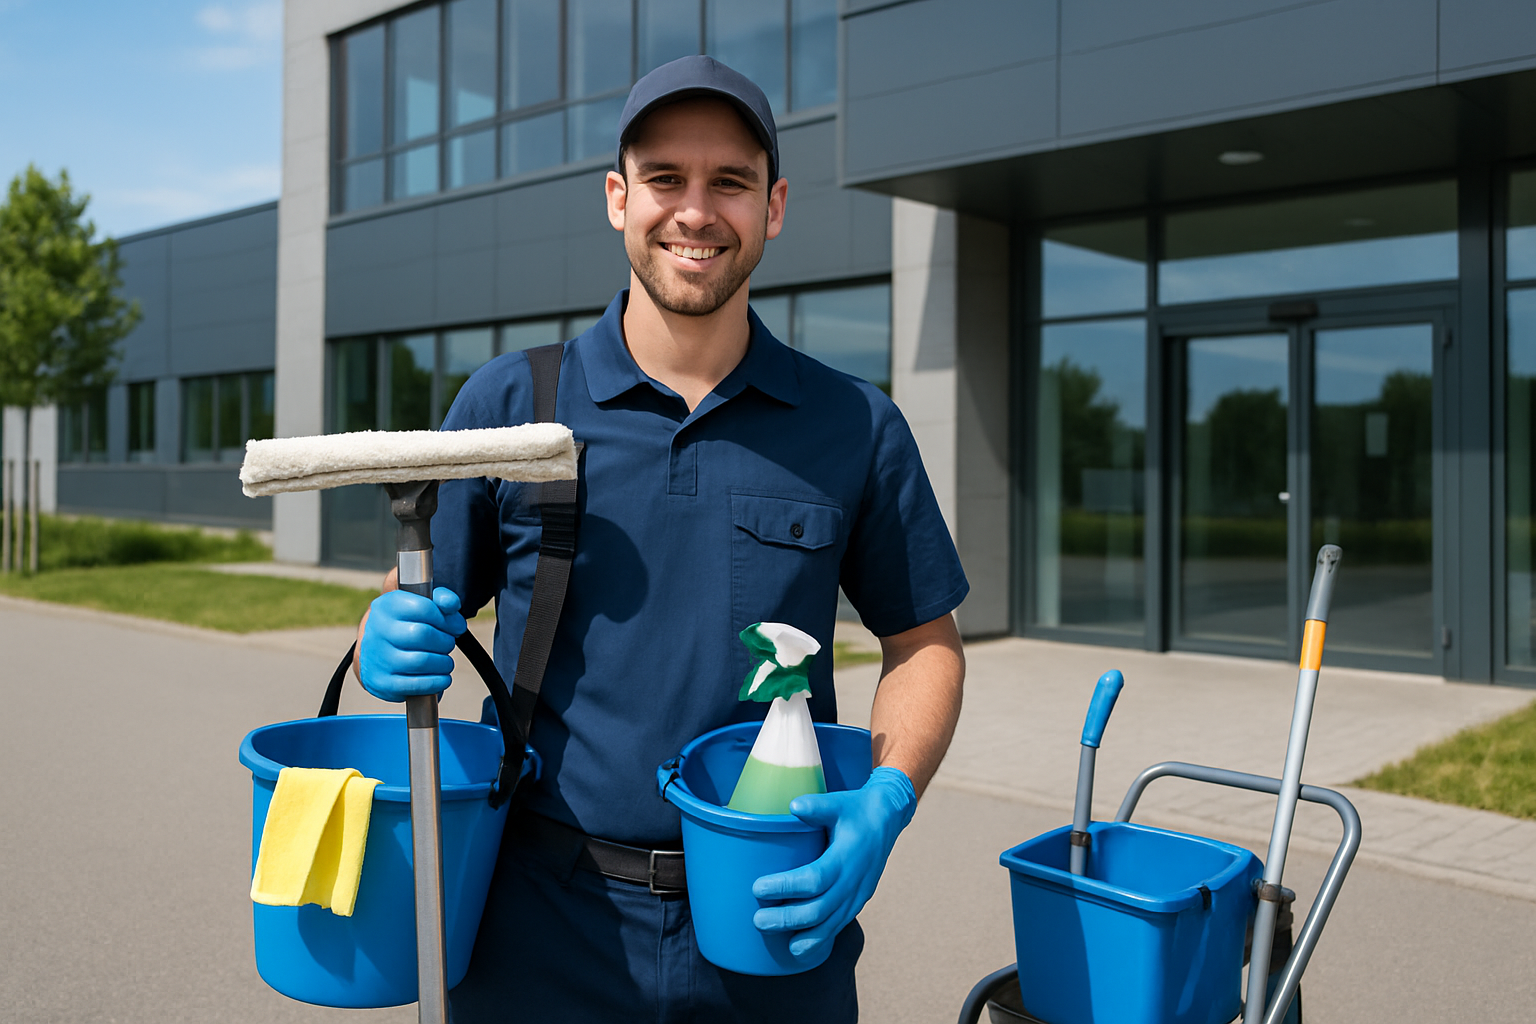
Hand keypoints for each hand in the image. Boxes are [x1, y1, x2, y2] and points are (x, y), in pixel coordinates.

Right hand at [358, 587, 465, 701]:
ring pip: (422, 661)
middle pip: (423, 635)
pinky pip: (417, 684)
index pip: (424, 608)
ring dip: (444, 663)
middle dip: (446, 641)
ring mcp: (378, 657)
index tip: (456, 626)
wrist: (376, 654)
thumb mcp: (420, 604)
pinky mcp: (382, 682)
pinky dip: (437, 682)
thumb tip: (451, 604)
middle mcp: (378, 629)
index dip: (447, 619)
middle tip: (448, 644)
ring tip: (445, 661)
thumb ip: (440, 599)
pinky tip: (442, 677)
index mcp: (388, 605)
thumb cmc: (405, 626)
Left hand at [750, 766, 916, 961]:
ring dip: (803, 937)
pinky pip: (837, 927)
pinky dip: (819, 941)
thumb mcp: (839, 803)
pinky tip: (799, 950)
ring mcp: (857, 896)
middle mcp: (853, 882)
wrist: (887, 819)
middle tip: (758, 920)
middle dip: (786, 919)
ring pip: (830, 925)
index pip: (814, 879)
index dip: (786, 887)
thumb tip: (793, 806)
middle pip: (818, 910)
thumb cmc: (856, 809)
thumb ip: (817, 806)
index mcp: (845, 858)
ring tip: (776, 941)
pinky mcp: (857, 903)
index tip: (758, 888)